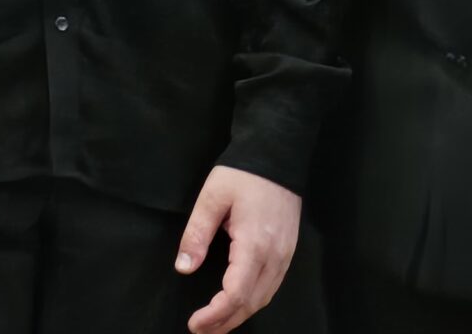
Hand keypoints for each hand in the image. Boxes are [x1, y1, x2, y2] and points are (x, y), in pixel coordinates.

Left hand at [176, 165, 300, 333]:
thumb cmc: (243, 174)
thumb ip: (196, 234)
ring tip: (215, 325)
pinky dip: (253, 302)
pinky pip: (271, 287)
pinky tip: (238, 304)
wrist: (278, 155)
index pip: (236, 294)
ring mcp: (285, 256)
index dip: (215, 315)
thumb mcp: (212, 197)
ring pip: (263, 298)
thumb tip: (183, 266)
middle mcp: (274, 256)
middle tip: (200, 330)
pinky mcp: (288, 252)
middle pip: (251, 303)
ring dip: (239, 316)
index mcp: (254, 244)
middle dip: (225, 322)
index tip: (195, 324)